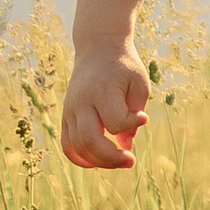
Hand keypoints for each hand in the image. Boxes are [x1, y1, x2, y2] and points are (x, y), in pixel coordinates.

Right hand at [61, 46, 149, 168]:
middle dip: (112, 158)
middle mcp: (81, 102)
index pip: (116, 122)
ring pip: (77, 147)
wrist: (98, 47)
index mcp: (102, 90)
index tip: (143, 117)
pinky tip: (97, 162)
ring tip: (118, 160)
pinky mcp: (66, 116)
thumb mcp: (139, 83)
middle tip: (131, 160)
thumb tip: (125, 145)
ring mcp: (70, 110)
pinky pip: (67, 146)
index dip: (132, 124)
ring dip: (100, 161)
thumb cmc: (124, 66)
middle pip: (90, 141)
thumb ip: (135, 113)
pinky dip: (81, 159)